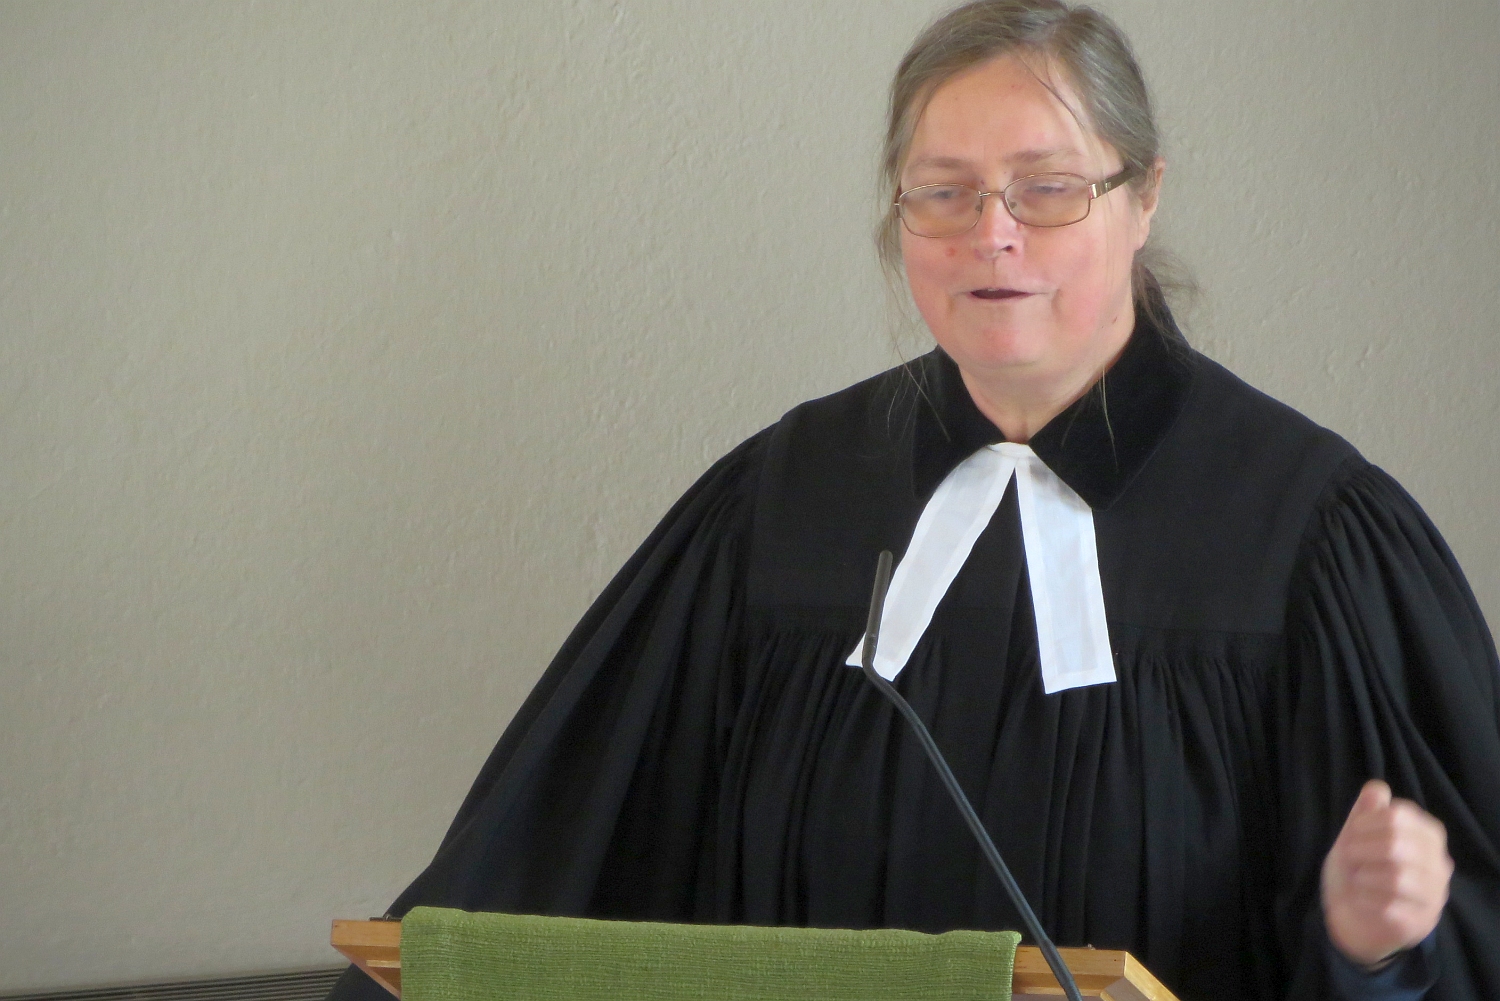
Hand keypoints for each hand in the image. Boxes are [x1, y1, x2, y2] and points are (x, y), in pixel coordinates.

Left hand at [1321, 779, 1452, 968]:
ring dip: (1363, 875)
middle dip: (1360, 849)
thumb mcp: (1356, 836)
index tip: (1350, 834)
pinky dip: (1364, 900)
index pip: (1398, 815)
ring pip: (1397, 877)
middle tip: (1348, 857)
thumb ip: (1365, 812)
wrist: (1352, 917)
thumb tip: (1377, 788)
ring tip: (1356, 878)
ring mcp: (1433, 896)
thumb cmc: (1360, 870)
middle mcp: (1439, 864)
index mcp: (1428, 835)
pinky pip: (1390, 907)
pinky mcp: (1420, 923)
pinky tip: (1359, 899)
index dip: (1364, 822)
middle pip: (1396, 844)